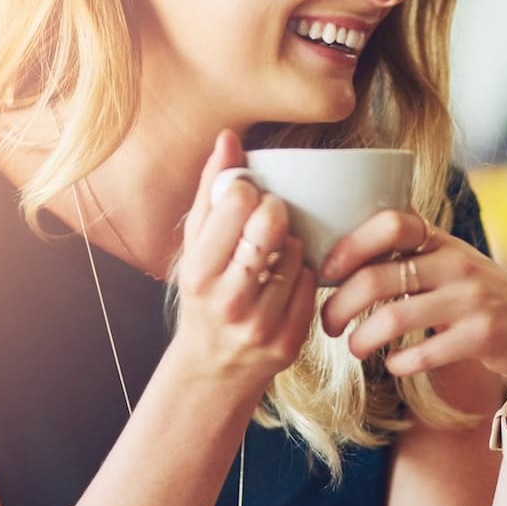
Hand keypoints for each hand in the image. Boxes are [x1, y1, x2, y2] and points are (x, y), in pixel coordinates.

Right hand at [166, 131, 317, 396]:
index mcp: (198, 272)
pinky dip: (304, 274)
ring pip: (297, 253)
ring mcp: (260, 324)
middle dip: (276, 212)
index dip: (250, 192)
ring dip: (291, 244)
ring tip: (273, 254)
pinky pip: (312, 284)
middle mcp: (228, 300)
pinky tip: (286, 280)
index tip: (248, 198)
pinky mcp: (289, 341)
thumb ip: (210, 191)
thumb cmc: (204, 294)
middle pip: (272, 226)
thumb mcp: (193, 247)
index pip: (238, 205)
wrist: (212, 368)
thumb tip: (228, 136)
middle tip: (270, 217)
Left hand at [319, 210, 506, 391]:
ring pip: (395, 318)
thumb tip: (335, 264)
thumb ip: (408, 258)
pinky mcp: (483, 335)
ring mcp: (472, 300)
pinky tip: (393, 365)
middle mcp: (457, 264)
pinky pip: (423, 352)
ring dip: (362, 339)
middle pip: (378, 277)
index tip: (324, 271)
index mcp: (442, 241)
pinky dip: (397, 363)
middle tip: (328, 324)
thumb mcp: (450, 265)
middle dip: (339, 305)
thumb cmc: (479, 298)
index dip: (350, 244)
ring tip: (353, 348)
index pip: (391, 223)